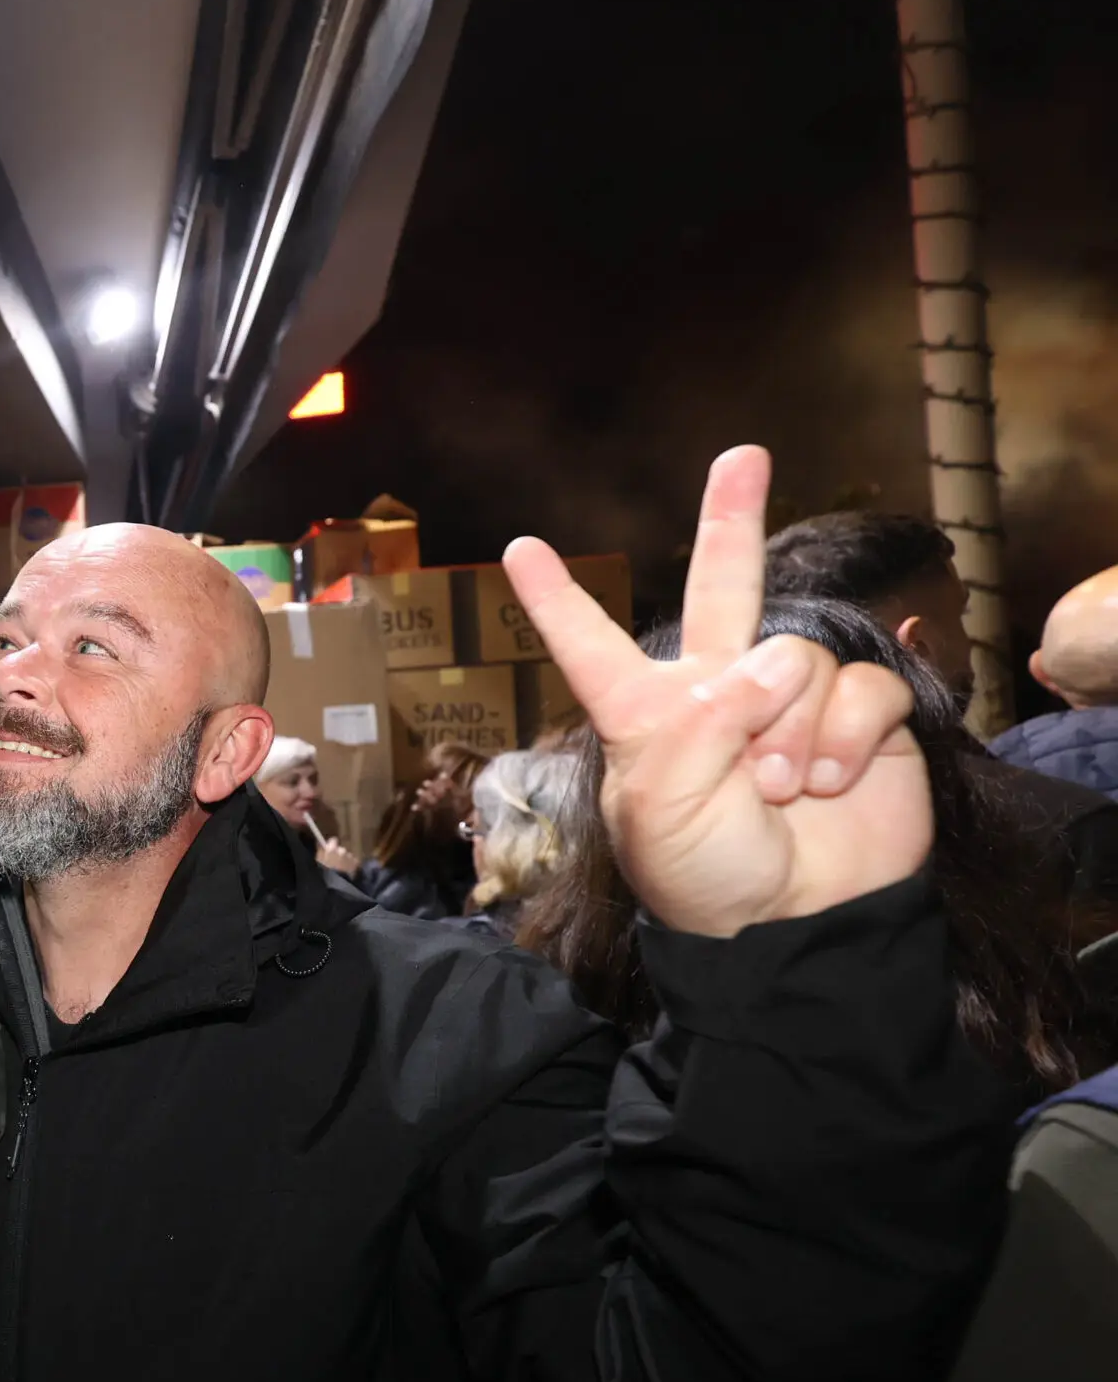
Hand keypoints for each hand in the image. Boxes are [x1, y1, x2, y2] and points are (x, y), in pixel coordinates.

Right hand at [316, 837, 359, 875]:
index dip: (331, 845)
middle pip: (341, 849)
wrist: (335, 884)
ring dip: (345, 860)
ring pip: (347, 856)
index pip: (333, 840)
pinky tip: (346, 871)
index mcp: (331, 849)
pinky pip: (354, 862)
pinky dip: (351, 865)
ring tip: (341, 869)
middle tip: (335, 862)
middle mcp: (341, 851)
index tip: (329, 850)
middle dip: (338, 854)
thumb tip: (319, 843)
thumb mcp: (317, 861)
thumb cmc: (323, 872)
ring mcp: (349, 857)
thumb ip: (320, 851)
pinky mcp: (355, 864)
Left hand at [503, 446, 928, 938]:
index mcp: (644, 715)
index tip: (518, 549)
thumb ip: (701, 722)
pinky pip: (862, 688)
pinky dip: (849, 736)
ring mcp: (790, 704)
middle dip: (731, 520)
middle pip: (724, 590)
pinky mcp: (861, 721)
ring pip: (795, 659)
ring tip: (780, 788)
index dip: (557, 602)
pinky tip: (833, 783)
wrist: (793, 925)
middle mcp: (716, 695)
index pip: (591, 648)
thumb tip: (771, 665)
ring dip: (791, 730)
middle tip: (742, 456)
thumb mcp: (662, 804)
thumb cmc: (704, 874)